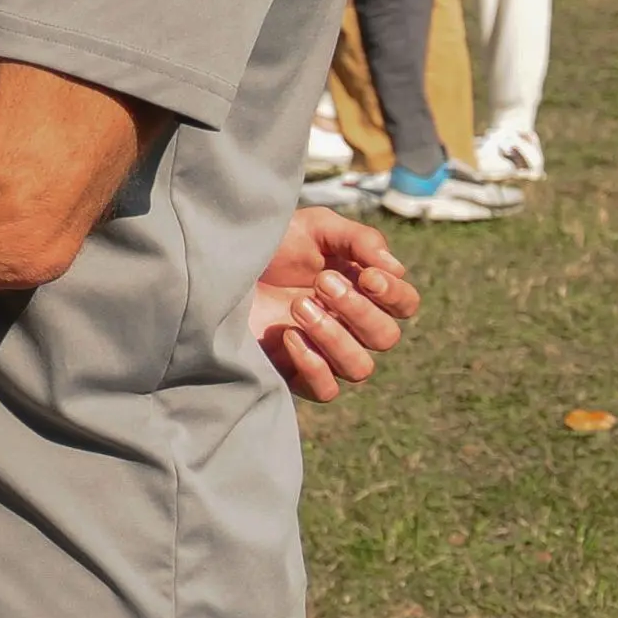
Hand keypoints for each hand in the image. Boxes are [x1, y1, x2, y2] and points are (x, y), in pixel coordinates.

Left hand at [251, 205, 419, 402]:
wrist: (213, 263)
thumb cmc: (268, 244)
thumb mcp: (314, 227)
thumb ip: (359, 239)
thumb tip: (394, 268)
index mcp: (361, 290)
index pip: (404, 304)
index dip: (395, 294)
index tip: (367, 276)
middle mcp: (348, 324)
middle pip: (385, 336)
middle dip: (358, 309)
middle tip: (322, 282)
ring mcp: (323, 350)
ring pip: (360, 367)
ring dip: (335, 336)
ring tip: (299, 306)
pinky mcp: (292, 371)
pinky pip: (326, 390)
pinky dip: (314, 367)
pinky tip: (290, 337)